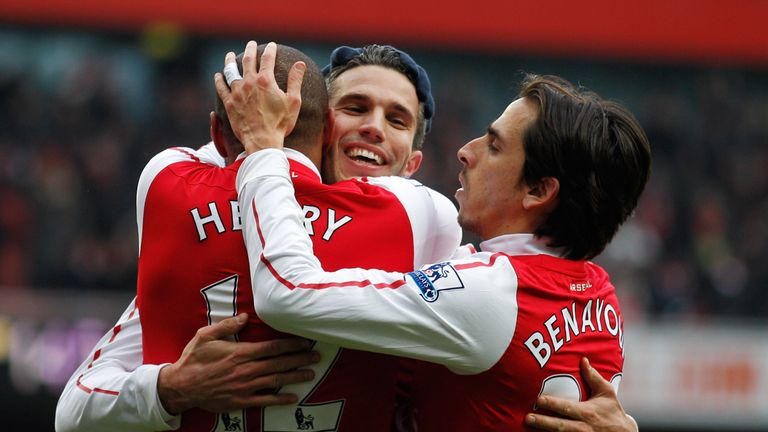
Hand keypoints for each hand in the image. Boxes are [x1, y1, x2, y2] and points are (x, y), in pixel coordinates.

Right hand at [157, 313, 319, 413]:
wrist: (181, 387)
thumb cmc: (193, 360)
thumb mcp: (206, 336)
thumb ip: (227, 325)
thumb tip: (246, 316)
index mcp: (240, 353)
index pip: (272, 347)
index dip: (291, 344)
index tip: (304, 341)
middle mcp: (246, 370)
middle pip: (279, 363)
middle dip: (300, 358)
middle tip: (316, 355)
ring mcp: (245, 387)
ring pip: (276, 381)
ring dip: (295, 377)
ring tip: (311, 373)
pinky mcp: (241, 401)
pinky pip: (265, 401)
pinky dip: (280, 399)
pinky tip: (293, 397)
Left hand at [214, 41, 304, 153]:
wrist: (262, 141)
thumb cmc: (280, 123)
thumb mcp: (293, 101)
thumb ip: (296, 81)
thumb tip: (300, 64)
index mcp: (266, 81)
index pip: (268, 59)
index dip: (270, 50)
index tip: (272, 45)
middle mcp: (249, 82)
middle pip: (248, 60)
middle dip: (250, 50)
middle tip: (251, 44)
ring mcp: (237, 92)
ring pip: (231, 71)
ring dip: (230, 61)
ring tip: (229, 55)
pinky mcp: (229, 103)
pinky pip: (221, 88)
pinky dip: (219, 80)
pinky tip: (218, 75)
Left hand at [525, 357, 637, 431]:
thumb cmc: (613, 412)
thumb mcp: (606, 393)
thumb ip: (593, 377)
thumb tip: (583, 359)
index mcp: (588, 413)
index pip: (567, 408)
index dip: (552, 404)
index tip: (538, 399)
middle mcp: (583, 428)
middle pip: (560, 426)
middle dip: (543, 422)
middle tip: (527, 418)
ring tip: (528, 427)